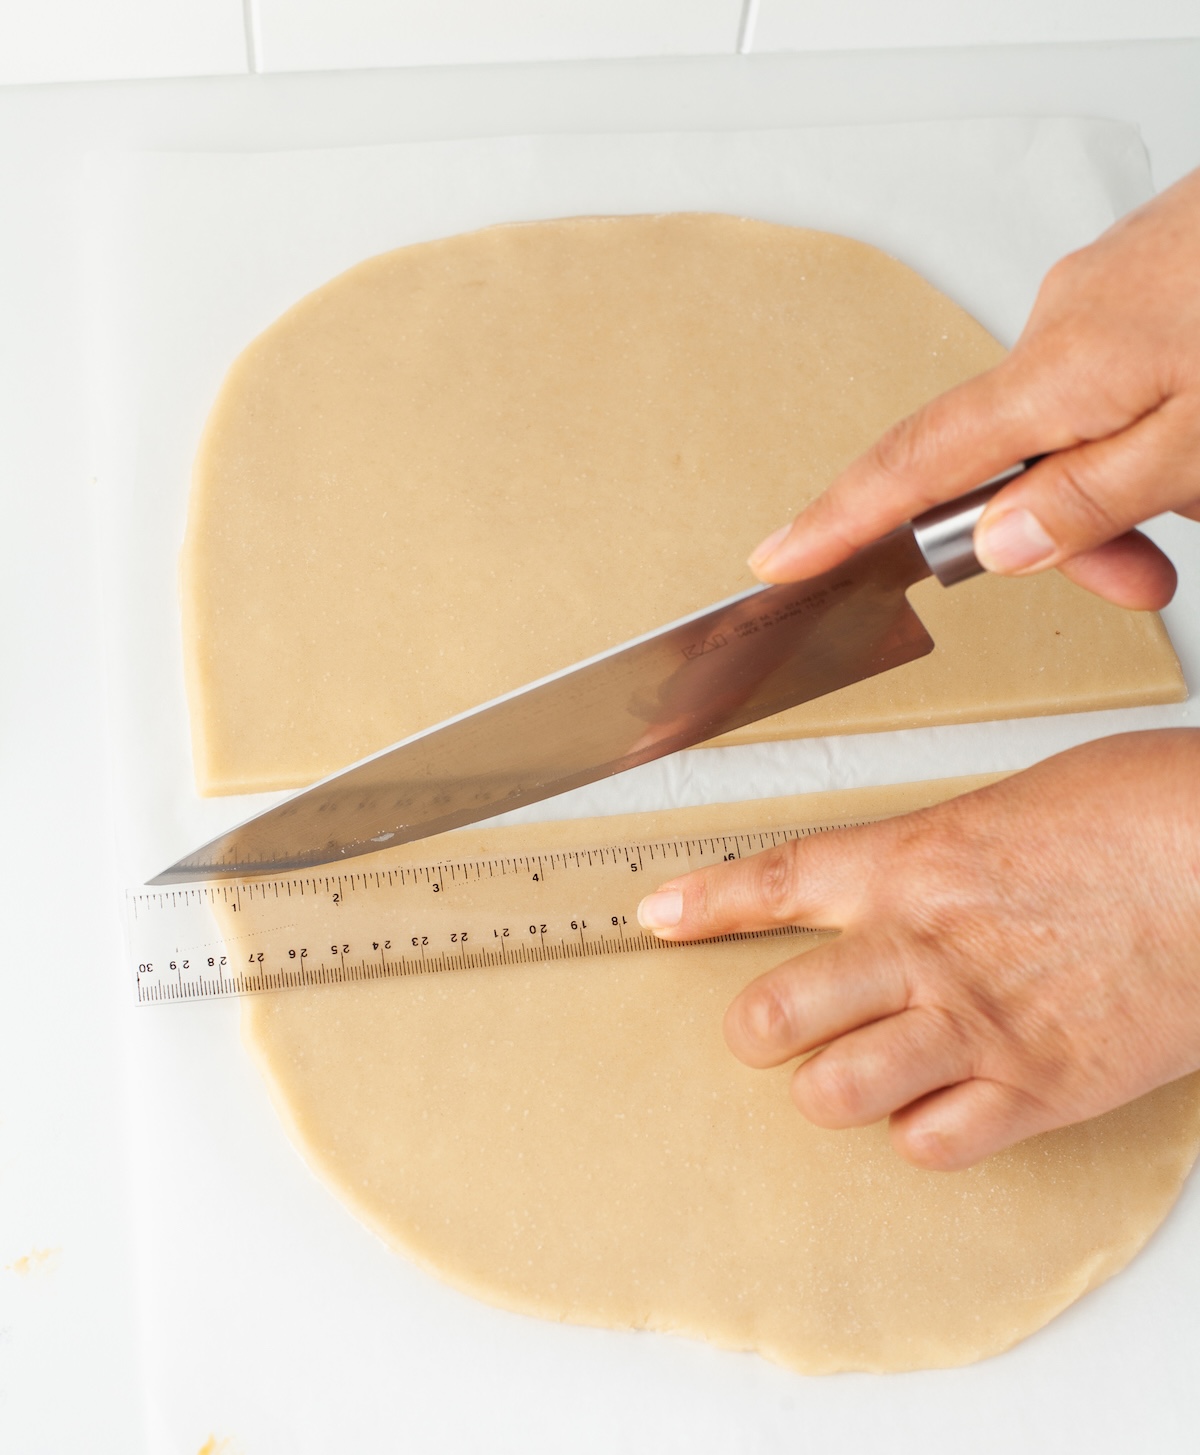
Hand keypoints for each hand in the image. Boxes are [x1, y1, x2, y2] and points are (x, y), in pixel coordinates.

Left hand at [636, 730, 1199, 1169]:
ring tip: (852, 1072)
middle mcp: (925, 948)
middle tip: (768, 1025)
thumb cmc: (1148, 811)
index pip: (775, 882)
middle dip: (752, 1026)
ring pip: (834, 1092)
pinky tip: (940, 1106)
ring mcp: (976, 1026)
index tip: (656, 913)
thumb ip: (947, 848)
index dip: (703, 903)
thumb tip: (927, 873)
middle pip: (774, 1013)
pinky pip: (933, 1144)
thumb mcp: (1018, 803)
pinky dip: (921, 1134)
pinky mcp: (1040, 1090)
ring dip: (829, 1088)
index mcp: (915, 860)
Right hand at [748, 167, 1199, 610]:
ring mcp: (1108, 293)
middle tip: (1145, 585)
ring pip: (1079, 424)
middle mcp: (1066, 324)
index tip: (780, 557)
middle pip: (1013, 458)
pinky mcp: (1151, 281)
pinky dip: (1156, 431)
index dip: (841, 518)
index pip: (915, 460)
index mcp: (1062, 369)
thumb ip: (1096, 496)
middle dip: (1069, 533)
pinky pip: (1120, 379)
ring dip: (1131, 485)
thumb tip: (999, 539)